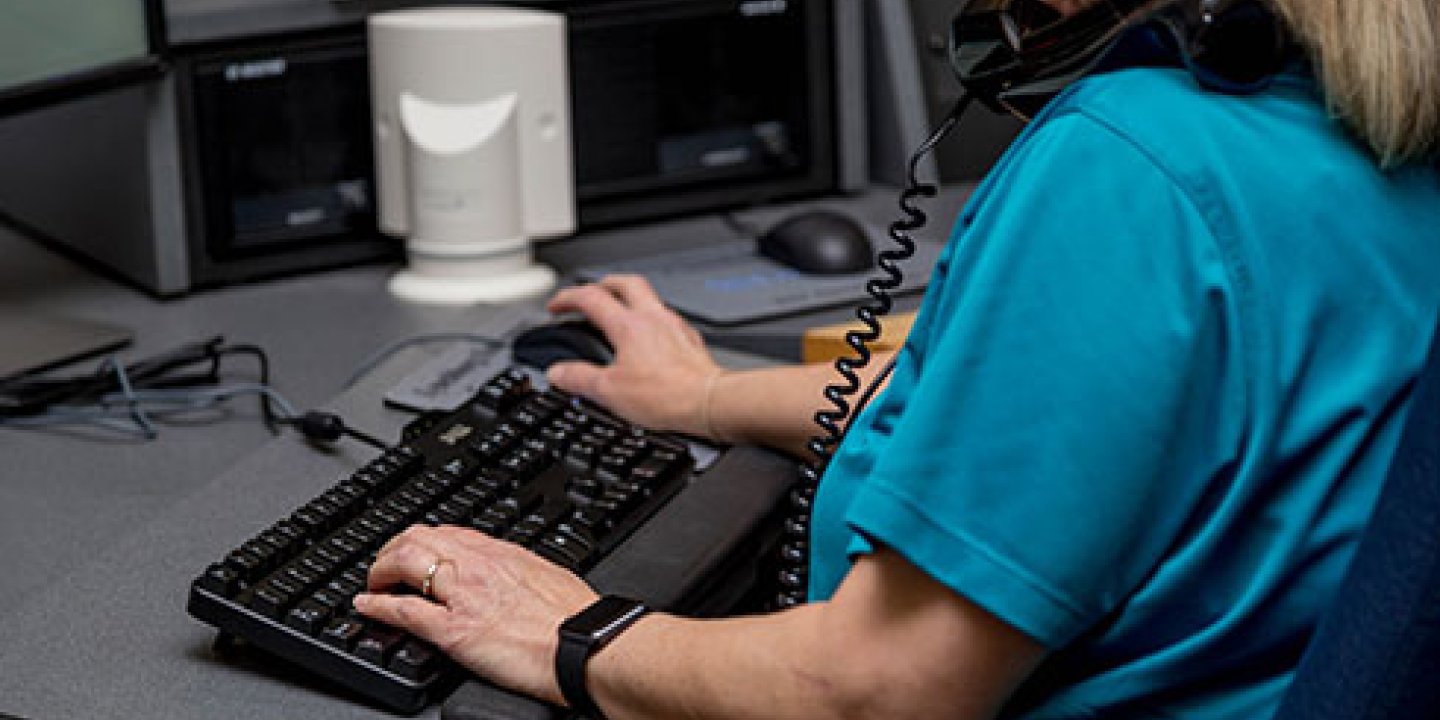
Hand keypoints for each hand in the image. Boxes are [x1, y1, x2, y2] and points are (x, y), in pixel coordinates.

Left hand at [353, 525, 598, 705]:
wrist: (583, 645)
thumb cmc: (577, 619)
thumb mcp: (551, 578)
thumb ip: (526, 573)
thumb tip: (521, 577)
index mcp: (503, 553)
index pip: (450, 533)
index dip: (425, 540)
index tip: (418, 548)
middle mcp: (477, 566)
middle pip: (418, 539)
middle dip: (394, 549)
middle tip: (386, 564)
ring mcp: (462, 596)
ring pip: (404, 564)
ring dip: (380, 571)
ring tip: (373, 582)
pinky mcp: (452, 630)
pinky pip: (403, 610)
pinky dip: (377, 605)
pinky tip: (365, 606)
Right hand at [545, 275, 725, 439]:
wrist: (708, 402)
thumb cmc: (667, 396)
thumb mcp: (610, 392)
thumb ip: (579, 379)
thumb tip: (558, 373)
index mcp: (628, 326)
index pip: (591, 298)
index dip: (568, 298)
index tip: (557, 306)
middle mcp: (653, 318)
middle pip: (625, 283)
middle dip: (603, 284)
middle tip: (590, 293)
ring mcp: (674, 326)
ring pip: (649, 297)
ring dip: (630, 299)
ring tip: (619, 312)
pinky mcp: (690, 339)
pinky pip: (667, 318)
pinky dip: (652, 320)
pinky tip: (651, 337)